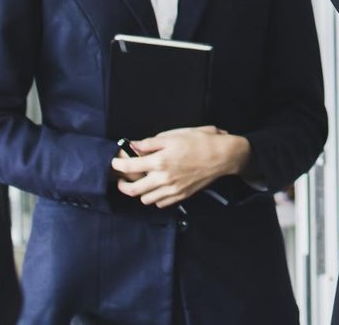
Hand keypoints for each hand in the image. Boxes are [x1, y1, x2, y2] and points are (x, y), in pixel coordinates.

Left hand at [111, 126, 251, 208]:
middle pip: (133, 190)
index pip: (130, 167)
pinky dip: (155, 198)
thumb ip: (151, 142)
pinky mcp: (181, 196)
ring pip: (146, 199)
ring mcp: (173, 189)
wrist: (223, 156)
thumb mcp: (175, 135)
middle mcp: (164, 178)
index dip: (118, 165)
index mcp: (160, 160)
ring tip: (141, 183)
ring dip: (140, 192)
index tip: (115, 163)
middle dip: (123, 185)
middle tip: (121, 180)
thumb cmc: (200, 141)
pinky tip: (157, 188)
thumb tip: (135, 146)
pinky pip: (161, 203)